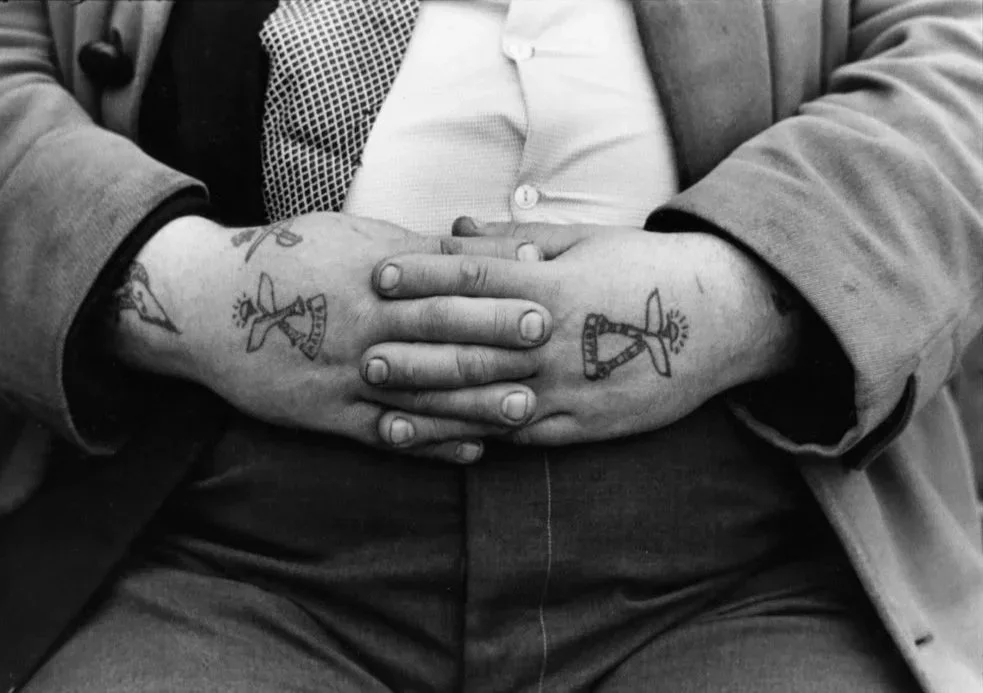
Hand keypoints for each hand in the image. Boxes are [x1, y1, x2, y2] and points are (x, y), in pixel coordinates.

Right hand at [108, 213, 551, 462]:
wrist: (206, 305)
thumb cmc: (288, 261)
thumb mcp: (348, 240)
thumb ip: (413, 251)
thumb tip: (480, 246)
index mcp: (370, 275)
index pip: (443, 281)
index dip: (494, 287)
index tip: (542, 291)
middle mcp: (361, 324)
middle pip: (439, 333)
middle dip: (496, 338)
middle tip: (546, 343)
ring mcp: (344, 373)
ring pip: (421, 391)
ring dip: (474, 401)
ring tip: (524, 408)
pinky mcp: (326, 414)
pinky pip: (385, 433)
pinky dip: (429, 444)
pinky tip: (471, 450)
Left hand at [366, 219, 803, 444]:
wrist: (721, 317)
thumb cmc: (646, 269)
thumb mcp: (584, 241)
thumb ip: (514, 238)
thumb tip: (454, 227)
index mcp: (552, 286)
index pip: (473, 280)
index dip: (423, 276)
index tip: (380, 274)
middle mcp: (555, 341)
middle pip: (470, 346)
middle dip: (413, 351)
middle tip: (364, 354)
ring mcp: (569, 389)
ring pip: (488, 401)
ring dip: (433, 408)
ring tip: (383, 413)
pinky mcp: (584, 425)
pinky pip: (524, 436)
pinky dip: (481, 439)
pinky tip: (444, 444)